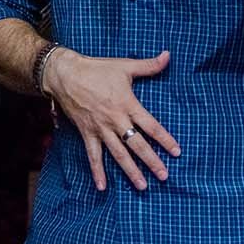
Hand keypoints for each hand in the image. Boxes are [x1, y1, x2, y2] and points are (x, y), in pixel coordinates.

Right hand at [44, 48, 177, 190]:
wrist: (66, 74)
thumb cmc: (97, 69)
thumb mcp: (124, 65)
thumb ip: (149, 65)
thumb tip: (169, 56)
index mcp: (127, 104)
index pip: (151, 126)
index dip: (165, 139)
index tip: (177, 152)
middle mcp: (115, 120)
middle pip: (137, 144)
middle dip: (151, 161)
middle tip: (164, 176)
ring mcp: (100, 129)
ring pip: (118, 154)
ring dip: (130, 171)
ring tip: (142, 186)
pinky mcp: (87, 133)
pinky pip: (93, 155)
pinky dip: (97, 171)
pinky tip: (103, 187)